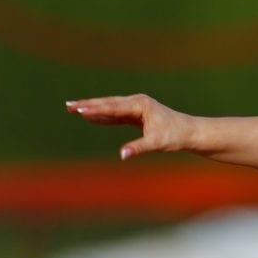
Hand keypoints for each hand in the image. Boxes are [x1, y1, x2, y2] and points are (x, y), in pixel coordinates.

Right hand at [66, 94, 191, 159]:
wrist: (188, 132)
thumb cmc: (174, 136)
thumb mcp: (156, 143)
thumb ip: (138, 148)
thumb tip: (121, 155)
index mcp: (140, 105)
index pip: (114, 107)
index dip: (96, 109)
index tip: (80, 110)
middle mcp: (137, 102)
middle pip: (108, 103)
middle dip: (88, 105)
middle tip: (68, 105)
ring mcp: (136, 107)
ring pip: (110, 107)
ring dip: (93, 108)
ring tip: (73, 108)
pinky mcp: (136, 115)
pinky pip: (116, 114)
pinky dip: (103, 116)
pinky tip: (90, 117)